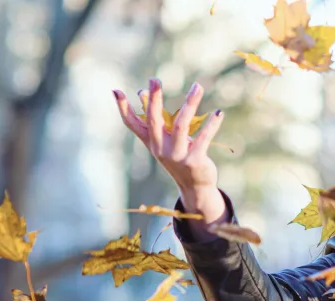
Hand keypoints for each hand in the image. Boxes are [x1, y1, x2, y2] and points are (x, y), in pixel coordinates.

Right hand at [113, 79, 222, 203]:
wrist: (194, 187)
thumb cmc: (179, 158)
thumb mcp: (164, 142)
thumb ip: (156, 122)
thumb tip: (142, 94)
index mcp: (151, 142)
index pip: (132, 124)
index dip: (123, 108)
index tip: (116, 90)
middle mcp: (160, 148)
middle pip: (154, 120)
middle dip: (153, 99)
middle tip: (154, 79)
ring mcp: (177, 155)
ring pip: (181, 125)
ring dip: (190, 103)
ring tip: (197, 86)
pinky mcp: (194, 160)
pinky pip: (204, 138)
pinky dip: (211, 124)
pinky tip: (219, 113)